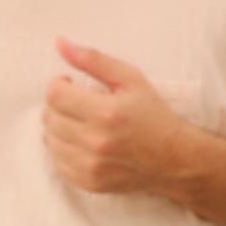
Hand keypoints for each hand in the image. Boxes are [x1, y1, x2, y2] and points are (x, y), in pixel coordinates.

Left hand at [41, 39, 207, 200]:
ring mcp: (91, 166)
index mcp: (106, 112)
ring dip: (58, 127)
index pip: (55, 94)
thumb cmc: (154, 115)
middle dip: (58, 105)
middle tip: (77, 104)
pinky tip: (82, 143)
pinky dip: (64, 150)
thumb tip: (59, 42)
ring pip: (49, 140)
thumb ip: (93, 60)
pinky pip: (57, 162)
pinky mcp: (89, 182)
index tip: (70, 84)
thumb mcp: (131, 79)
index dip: (58, 84)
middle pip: (49, 117)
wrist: (176, 159)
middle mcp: (96, 142)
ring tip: (80, 123)